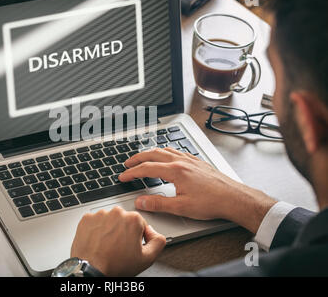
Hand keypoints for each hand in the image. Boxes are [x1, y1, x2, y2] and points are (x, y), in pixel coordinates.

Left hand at [71, 206, 165, 275]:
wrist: (91, 270)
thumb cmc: (115, 265)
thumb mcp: (147, 258)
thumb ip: (158, 242)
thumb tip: (155, 233)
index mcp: (133, 219)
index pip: (140, 224)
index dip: (137, 237)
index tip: (131, 246)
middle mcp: (116, 213)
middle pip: (124, 220)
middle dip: (123, 231)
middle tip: (119, 247)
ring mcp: (100, 215)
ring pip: (109, 220)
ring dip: (109, 229)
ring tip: (107, 245)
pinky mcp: (87, 218)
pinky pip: (95, 221)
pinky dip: (96, 229)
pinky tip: (98, 241)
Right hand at [118, 148, 276, 233]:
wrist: (234, 198)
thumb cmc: (212, 202)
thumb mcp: (181, 207)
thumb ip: (158, 204)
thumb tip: (141, 202)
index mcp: (175, 171)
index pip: (147, 169)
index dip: (132, 173)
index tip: (123, 177)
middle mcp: (182, 161)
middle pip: (153, 154)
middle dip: (137, 158)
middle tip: (127, 163)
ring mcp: (190, 160)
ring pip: (165, 150)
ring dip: (151, 153)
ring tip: (143, 157)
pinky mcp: (197, 162)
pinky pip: (177, 151)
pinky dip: (166, 152)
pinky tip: (167, 156)